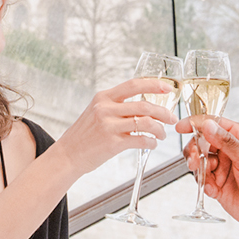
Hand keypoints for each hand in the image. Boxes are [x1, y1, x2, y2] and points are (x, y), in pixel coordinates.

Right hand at [51, 77, 177, 175]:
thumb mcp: (96, 112)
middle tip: (171, 118)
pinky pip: (140, 140)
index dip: (153, 84)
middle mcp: (105, 108)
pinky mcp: (112, 143)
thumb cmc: (84, 135)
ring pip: (145, 122)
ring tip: (162, 134)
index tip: (167, 88)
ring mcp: (108, 125)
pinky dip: (151, 142)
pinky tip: (152, 144)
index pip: (133, 85)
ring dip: (159, 129)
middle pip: (144, 105)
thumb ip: (116, 106)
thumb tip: (143, 106)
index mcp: (103, 97)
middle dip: (163, 112)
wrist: (67, 154)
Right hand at [176, 115, 238, 238]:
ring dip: (198, 167)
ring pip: (198, 159)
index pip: (214, 123)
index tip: (181, 127)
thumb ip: (227, 142)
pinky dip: (203, 183)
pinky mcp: (216, 182)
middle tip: (195, 160)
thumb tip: (207, 125)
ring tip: (206, 175)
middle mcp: (229, 150)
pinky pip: (201, 178)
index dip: (196, 123)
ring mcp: (222, 166)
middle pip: (201, 141)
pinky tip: (214, 190)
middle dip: (195, 150)